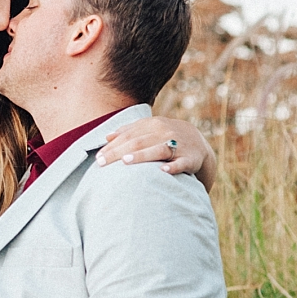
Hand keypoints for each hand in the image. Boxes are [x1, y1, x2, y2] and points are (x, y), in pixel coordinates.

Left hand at [96, 116, 215, 189]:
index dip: (112, 146)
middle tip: (103, 162)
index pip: (127, 135)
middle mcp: (164, 132)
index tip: (98, 158)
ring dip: (142, 155)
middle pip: (138, 142)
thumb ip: (129, 132)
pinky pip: (181, 163)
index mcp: (152, 125)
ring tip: (126, 161)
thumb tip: (106, 137)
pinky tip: (163, 172)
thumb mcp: (149, 130)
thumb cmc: (165, 138)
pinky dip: (173, 167)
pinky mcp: (190, 159)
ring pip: (158, 150)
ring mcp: (178, 145)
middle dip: (118, 152)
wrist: (199, 143)